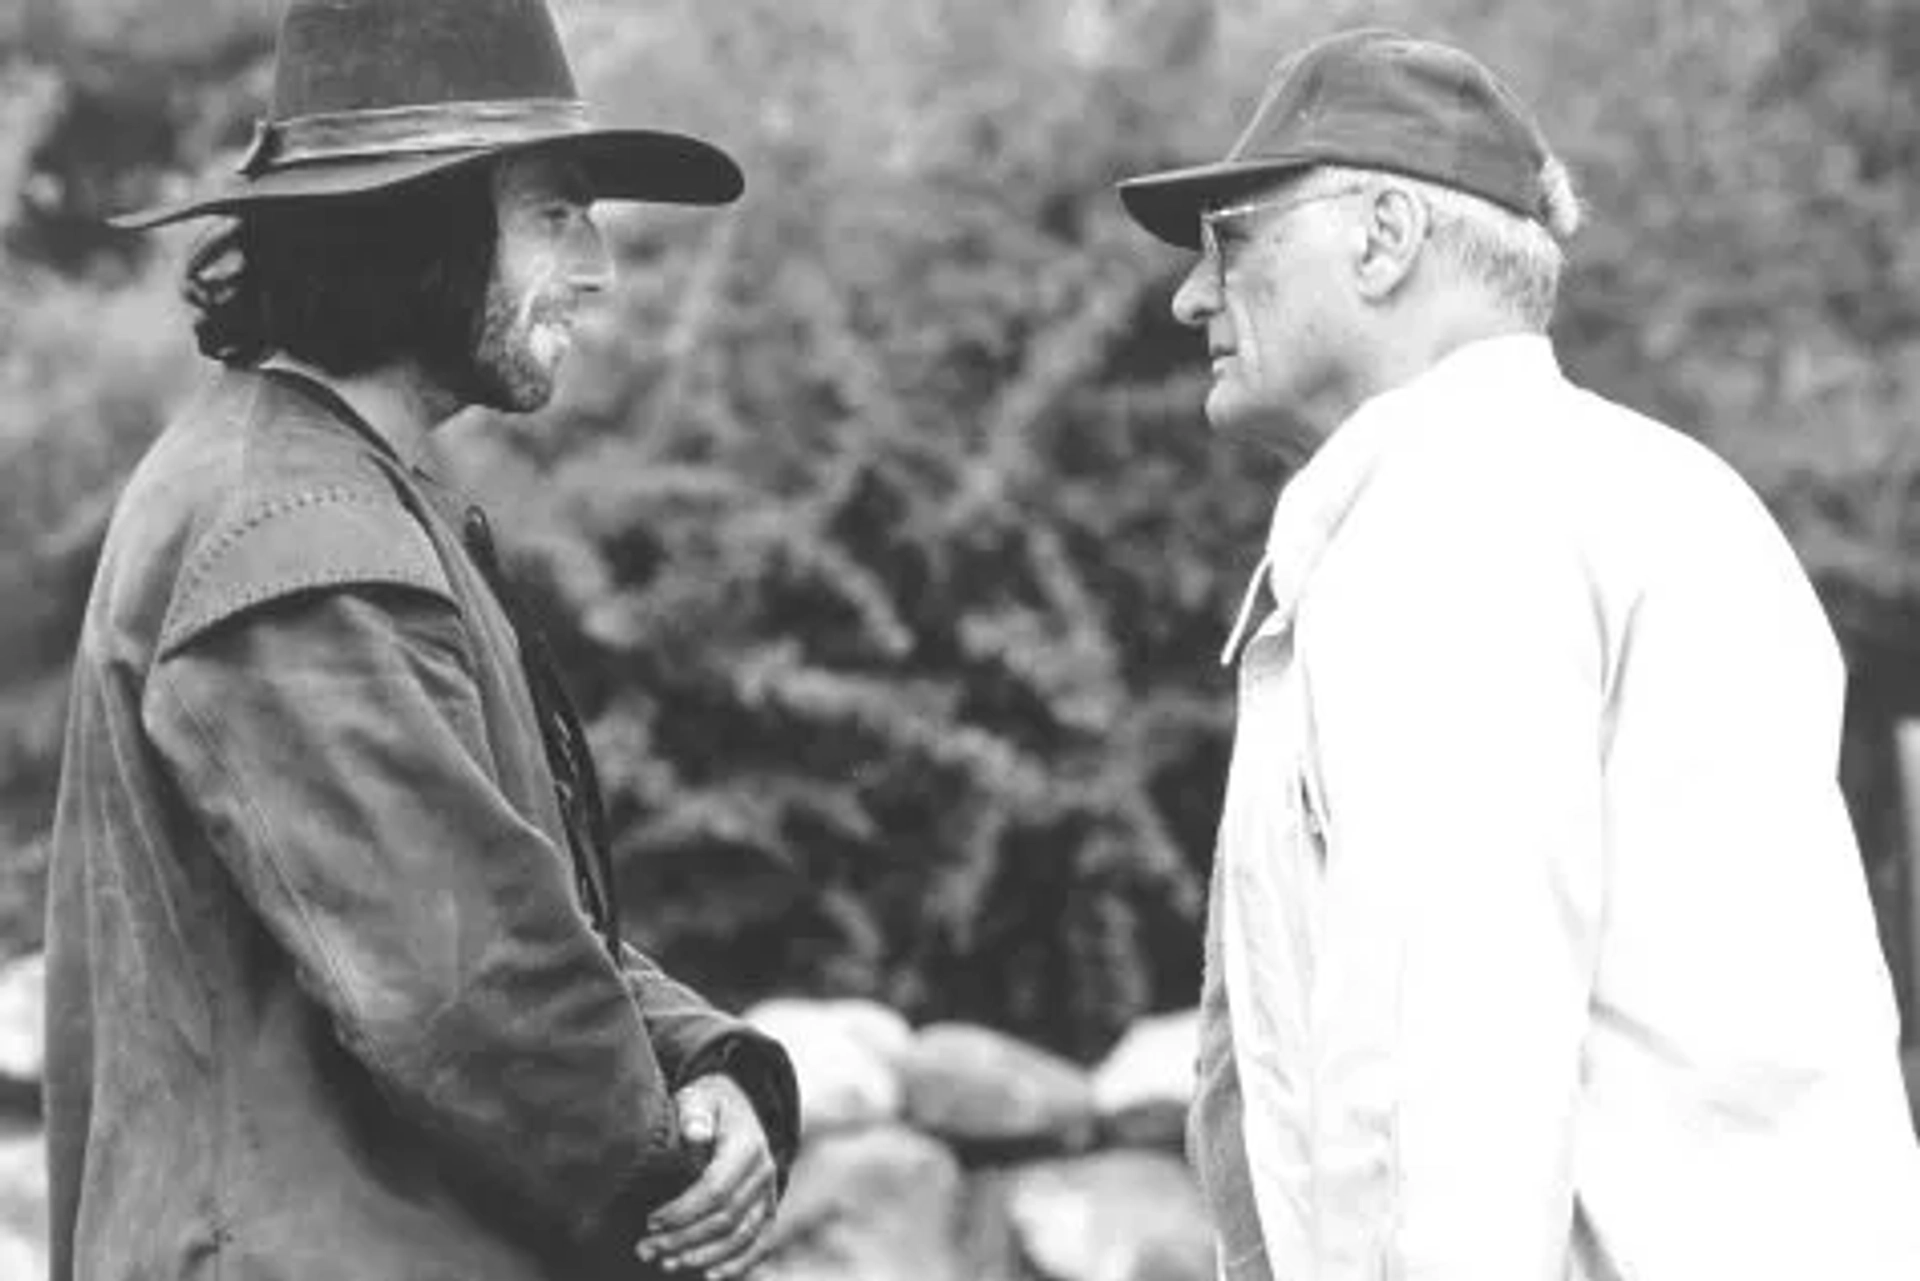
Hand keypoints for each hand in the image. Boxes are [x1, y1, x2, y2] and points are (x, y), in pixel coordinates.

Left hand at [635, 1074, 778, 1278]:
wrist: (737, 1107)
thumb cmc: (708, 1106)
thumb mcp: (699, 1097)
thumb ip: (695, 1114)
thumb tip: (695, 1133)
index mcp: (747, 1145)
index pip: (716, 1188)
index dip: (683, 1210)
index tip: (651, 1221)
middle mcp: (764, 1172)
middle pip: (726, 1218)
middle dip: (684, 1238)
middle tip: (647, 1249)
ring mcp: (770, 1193)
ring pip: (741, 1236)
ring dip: (703, 1255)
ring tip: (667, 1264)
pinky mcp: (768, 1210)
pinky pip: (760, 1244)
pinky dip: (738, 1264)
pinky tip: (709, 1276)